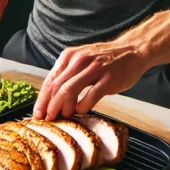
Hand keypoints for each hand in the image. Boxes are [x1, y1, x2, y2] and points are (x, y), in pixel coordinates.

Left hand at [33, 41, 148, 119]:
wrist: (132, 50)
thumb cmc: (106, 59)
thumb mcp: (82, 59)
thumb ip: (68, 74)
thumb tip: (53, 97)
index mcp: (70, 56)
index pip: (50, 80)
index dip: (42, 99)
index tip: (37, 114)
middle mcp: (79, 61)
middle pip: (56, 87)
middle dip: (50, 106)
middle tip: (48, 119)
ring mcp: (94, 69)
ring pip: (69, 90)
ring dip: (63, 107)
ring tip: (64, 116)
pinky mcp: (108, 79)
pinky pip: (90, 96)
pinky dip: (82, 106)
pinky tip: (81, 111)